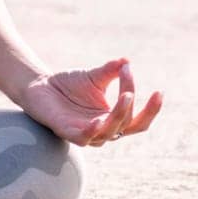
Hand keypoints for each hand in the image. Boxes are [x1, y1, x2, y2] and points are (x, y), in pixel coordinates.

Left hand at [16, 58, 162, 147]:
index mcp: (113, 119)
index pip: (139, 120)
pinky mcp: (68, 132)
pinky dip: (92, 131)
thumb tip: (126, 61)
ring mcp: (86, 133)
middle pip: (128, 126)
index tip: (158, 90)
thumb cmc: (69, 85)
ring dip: (119, 115)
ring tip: (126, 96)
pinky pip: (83, 138)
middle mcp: (103, 130)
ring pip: (110, 132)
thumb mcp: (94, 76)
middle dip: (132, 105)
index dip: (152, 110)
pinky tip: (98, 120)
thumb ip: (111, 71)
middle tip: (130, 84)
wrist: (39, 86)